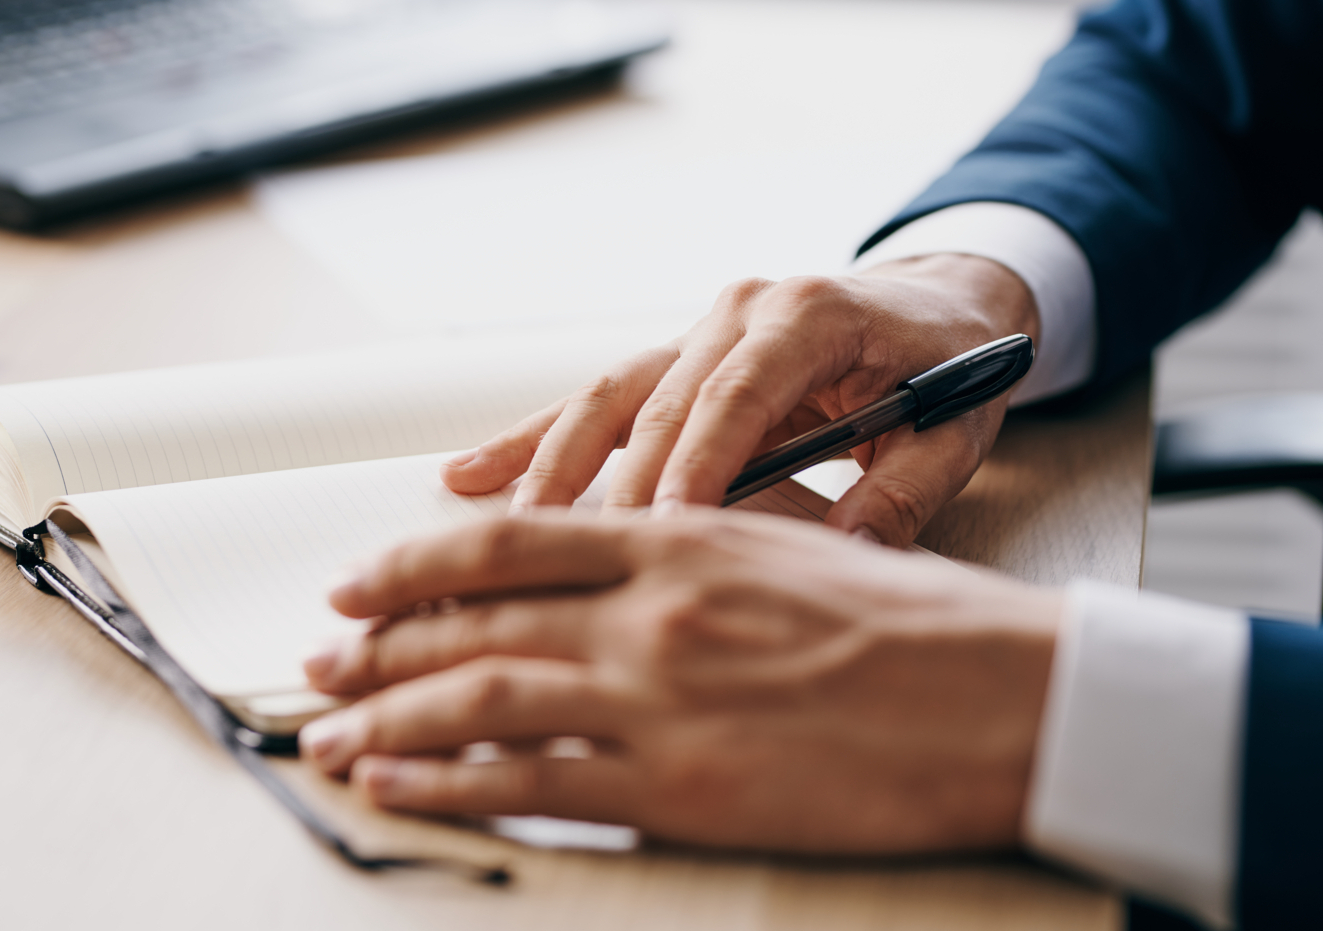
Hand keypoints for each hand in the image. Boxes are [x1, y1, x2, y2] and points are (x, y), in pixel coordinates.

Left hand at [302, 510, 1061, 853]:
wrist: (1006, 696)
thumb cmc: (912, 622)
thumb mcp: (788, 545)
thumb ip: (685, 552)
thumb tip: (606, 566)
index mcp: (680, 535)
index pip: (508, 540)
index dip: (412, 561)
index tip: (357, 584)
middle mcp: (651, 607)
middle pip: (474, 620)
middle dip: (378, 647)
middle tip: (317, 667)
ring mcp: (660, 696)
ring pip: (481, 697)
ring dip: (388, 718)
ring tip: (331, 736)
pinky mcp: (682, 785)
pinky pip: (534, 782)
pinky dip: (449, 783)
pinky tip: (402, 787)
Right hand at [438, 254, 1039, 546]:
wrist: (940, 302)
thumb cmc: (950, 367)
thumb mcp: (953, 430)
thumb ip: (904, 495)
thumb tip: (842, 564)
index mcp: (810, 315)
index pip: (735, 397)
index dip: (694, 467)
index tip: (662, 534)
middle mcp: (741, 310)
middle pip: (656, 400)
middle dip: (612, 485)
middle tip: (570, 563)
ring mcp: (700, 327)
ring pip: (608, 395)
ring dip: (548, 461)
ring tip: (497, 524)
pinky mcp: (677, 355)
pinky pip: (600, 397)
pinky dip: (536, 435)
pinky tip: (474, 473)